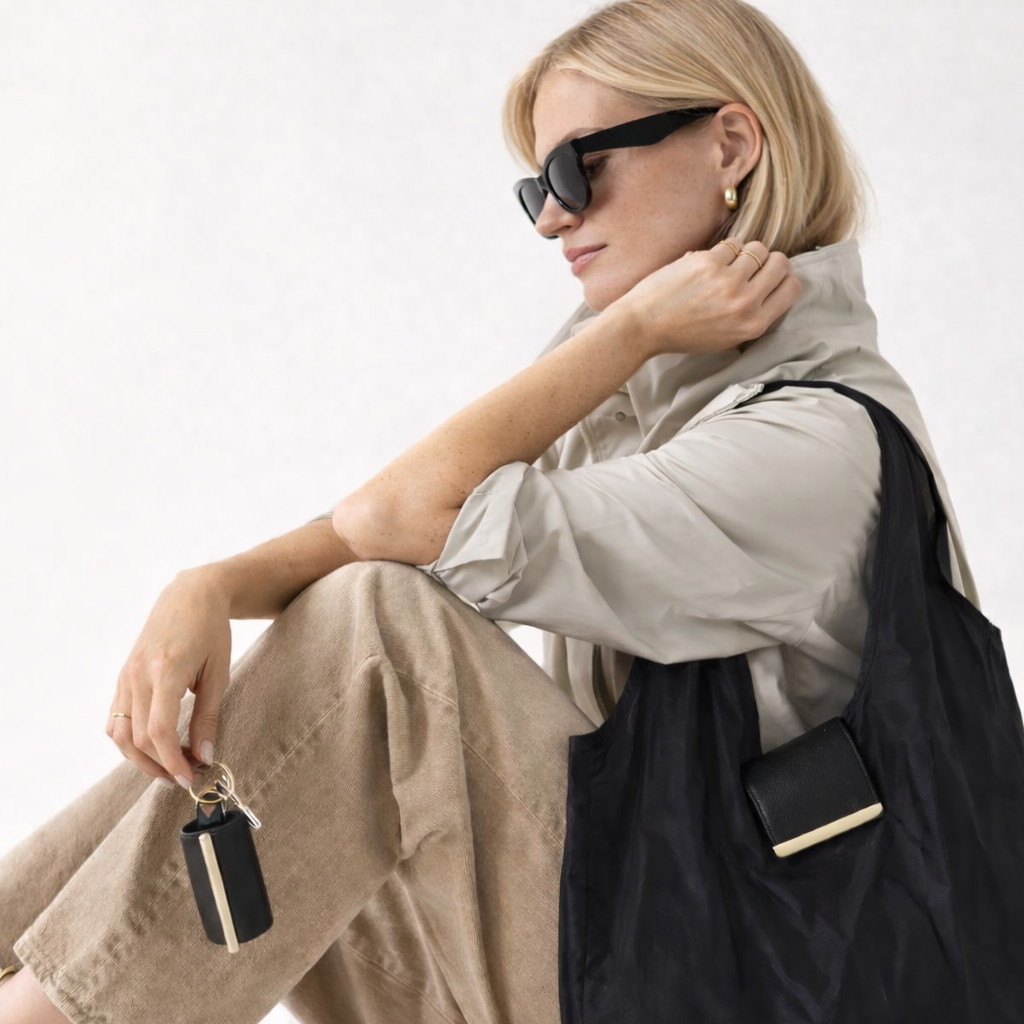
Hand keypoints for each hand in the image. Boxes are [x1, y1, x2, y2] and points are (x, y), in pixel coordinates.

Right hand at [105, 568, 232, 787]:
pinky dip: (129, 741)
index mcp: (165, 670)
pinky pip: (115, 719)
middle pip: (138, 738)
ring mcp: (124, 676)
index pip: (158, 731)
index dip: (173, 761)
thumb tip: (206, 756)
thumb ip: (208, 716)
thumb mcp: (218, 673)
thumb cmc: (211, 631)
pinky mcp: (121, 677)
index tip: (191, 778)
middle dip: (161, 765)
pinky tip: (152, 748)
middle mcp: (137, 674)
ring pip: (120, 734)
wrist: (190, 595)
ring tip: (171, 768)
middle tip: (188, 776)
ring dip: (142, 759)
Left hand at [611, 237, 801, 356]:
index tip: (769, 276)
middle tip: (748, 267)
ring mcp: (728, 281)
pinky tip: (709, 262)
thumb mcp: (727, 337)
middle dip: (768, 261)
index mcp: (754, 325)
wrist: (645, 326)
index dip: (783, 277)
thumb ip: (752, 314)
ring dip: (745, 252)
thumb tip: (773, 283)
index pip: (792, 287)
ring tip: (728, 264)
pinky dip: (724, 249)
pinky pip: (732, 243)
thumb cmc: (684, 333)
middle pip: (780, 263)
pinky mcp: (709, 263)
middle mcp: (745, 303)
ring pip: (758, 248)